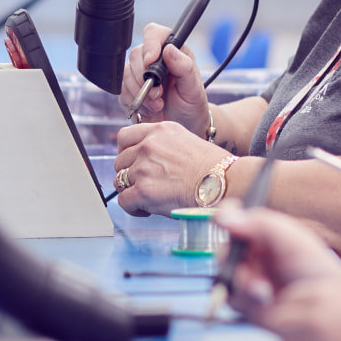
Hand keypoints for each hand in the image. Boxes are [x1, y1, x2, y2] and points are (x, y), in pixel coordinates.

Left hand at [113, 119, 227, 215]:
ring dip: (131, 191)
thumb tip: (150, 160)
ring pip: (119, 181)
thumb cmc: (212, 168)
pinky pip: (124, 201)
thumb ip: (163, 145)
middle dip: (129, 174)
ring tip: (147, 198)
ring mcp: (143, 168)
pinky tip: (147, 209)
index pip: (125, 137)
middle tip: (143, 184)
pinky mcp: (143, 191)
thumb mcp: (185, 141)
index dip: (126, 152)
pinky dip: (133, 208)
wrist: (222, 184)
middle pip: (119, 161)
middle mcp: (148, 146)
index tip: (131, 162)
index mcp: (159, 131)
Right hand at [119, 23, 210, 132]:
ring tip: (157, 104)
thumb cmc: (192, 104)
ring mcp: (139, 74)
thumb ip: (184, 67)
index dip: (150, 44)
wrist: (184, 125)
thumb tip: (169, 50)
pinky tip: (149, 109)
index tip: (151, 61)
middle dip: (144, 78)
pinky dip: (134, 103)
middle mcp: (153, 59)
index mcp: (172, 51)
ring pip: (126, 74)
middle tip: (159, 94)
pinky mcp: (129, 90)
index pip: (154, 33)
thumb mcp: (193, 88)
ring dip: (140, 93)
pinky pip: (121, 91)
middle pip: (136, 54)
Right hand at [215, 204, 340, 311]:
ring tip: (263, 287)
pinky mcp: (249, 305)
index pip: (237, 221)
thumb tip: (222, 217)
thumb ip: (256, 222)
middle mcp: (255, 257)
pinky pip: (231, 297)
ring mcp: (251, 280)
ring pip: (226, 274)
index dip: (227, 216)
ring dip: (241, 279)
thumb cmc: (313, 268)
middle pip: (226, 249)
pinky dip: (244, 297)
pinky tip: (264, 297)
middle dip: (232, 255)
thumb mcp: (287, 235)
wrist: (325, 305)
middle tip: (244, 259)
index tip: (222, 218)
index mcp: (264, 236)